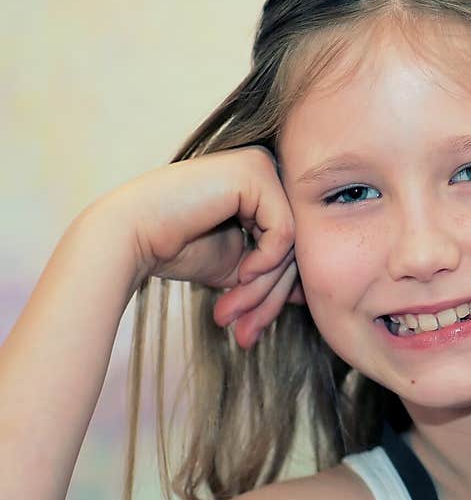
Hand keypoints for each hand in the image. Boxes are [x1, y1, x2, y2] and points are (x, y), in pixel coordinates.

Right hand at [89, 145, 303, 349]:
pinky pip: (284, 232)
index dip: (275, 292)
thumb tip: (311, 290)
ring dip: (264, 288)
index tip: (255, 327)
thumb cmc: (176, 249)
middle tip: (247, 333)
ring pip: (292, 243)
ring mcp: (262, 165)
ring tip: (234, 313)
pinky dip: (266, 261)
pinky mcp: (255, 171)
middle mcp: (266, 169)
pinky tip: (240, 272)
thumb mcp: (240, 266)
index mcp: (263, 187)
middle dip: (270, 296)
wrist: (130, 238)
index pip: (289, 245)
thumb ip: (273, 270)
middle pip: (294, 245)